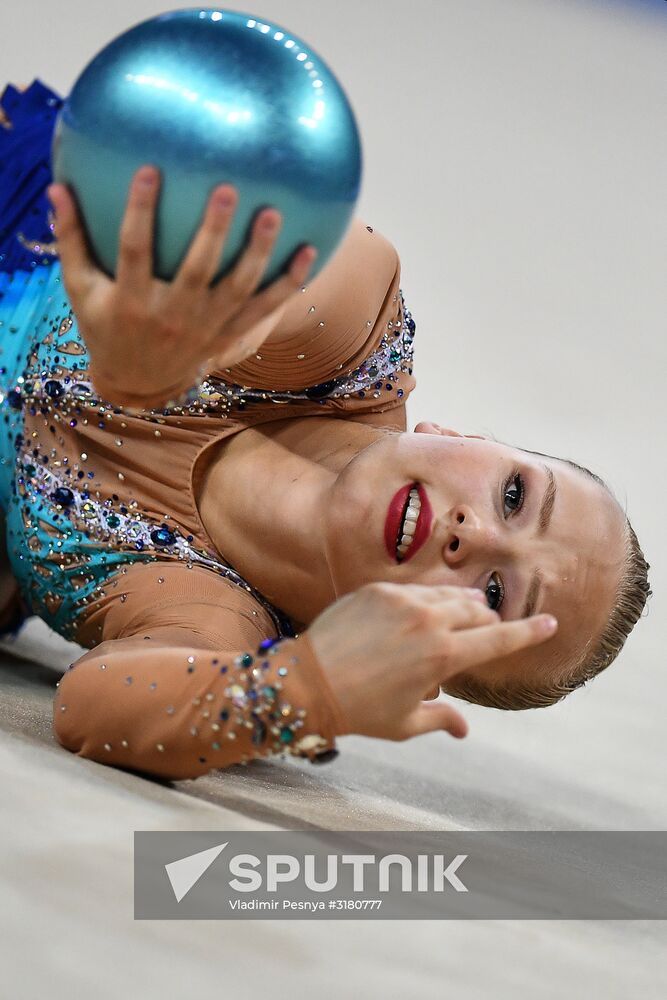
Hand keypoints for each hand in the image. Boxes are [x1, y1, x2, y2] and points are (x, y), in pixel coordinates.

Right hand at [47, 165, 317, 407]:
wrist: (138, 383)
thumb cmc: (106, 325)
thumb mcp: (81, 290)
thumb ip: (72, 240)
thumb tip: (58, 187)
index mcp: (131, 301)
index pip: (133, 251)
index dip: (140, 212)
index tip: (149, 171)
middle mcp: (171, 316)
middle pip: (196, 271)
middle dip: (213, 232)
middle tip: (228, 189)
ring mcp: (205, 328)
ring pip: (237, 290)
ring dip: (257, 253)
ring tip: (274, 214)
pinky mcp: (228, 335)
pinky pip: (264, 310)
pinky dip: (288, 284)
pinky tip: (309, 253)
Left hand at [307, 582, 557, 741]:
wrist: (307, 682)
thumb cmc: (359, 710)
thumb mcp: (405, 723)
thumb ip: (442, 719)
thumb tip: (464, 730)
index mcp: (442, 657)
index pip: (499, 640)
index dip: (529, 632)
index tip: (550, 622)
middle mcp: (427, 622)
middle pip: (476, 612)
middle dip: (486, 623)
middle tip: (482, 633)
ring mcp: (402, 601)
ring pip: (448, 595)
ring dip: (459, 608)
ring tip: (456, 619)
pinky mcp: (378, 589)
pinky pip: (415, 590)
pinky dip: (425, 602)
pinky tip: (416, 615)